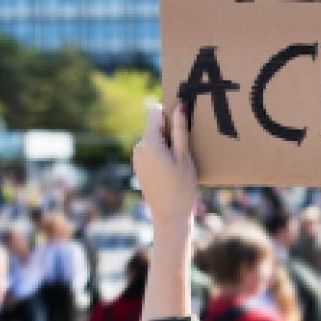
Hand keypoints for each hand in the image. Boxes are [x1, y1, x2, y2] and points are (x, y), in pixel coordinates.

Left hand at [133, 103, 197, 232]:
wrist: (170, 216)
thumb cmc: (182, 187)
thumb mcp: (184, 156)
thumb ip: (180, 129)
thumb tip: (179, 105)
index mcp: (149, 142)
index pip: (156, 113)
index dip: (171, 115)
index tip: (183, 128)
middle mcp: (139, 148)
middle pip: (155, 127)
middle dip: (170, 133)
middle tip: (184, 152)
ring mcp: (137, 158)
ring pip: (154, 140)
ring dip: (167, 145)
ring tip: (178, 164)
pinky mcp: (139, 167)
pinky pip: (151, 152)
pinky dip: (161, 155)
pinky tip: (171, 171)